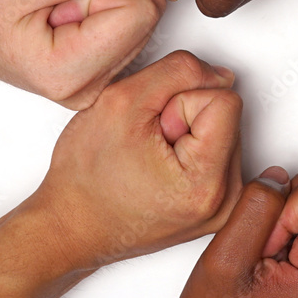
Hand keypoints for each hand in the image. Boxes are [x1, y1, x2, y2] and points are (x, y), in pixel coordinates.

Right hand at [0, 0, 164, 109]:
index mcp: (69, 73)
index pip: (141, 11)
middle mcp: (85, 90)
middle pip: (143, 17)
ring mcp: (90, 84)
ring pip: (136, 19)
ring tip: (51, 4)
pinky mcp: (92, 71)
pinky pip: (123, 25)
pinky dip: (98, 8)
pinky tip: (60, 12)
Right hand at [38, 51, 242, 266]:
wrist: (71, 225)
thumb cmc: (85, 178)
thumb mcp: (122, 100)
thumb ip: (179, 72)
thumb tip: (218, 74)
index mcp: (207, 183)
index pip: (225, 100)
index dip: (181, 102)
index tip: (153, 130)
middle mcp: (224, 201)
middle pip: (226, 116)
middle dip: (184, 119)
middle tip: (146, 146)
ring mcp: (223, 207)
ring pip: (221, 132)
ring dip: (185, 134)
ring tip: (150, 159)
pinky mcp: (216, 206)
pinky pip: (216, 153)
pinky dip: (189, 150)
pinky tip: (160, 168)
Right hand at [155, 170, 297, 297]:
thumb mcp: (225, 256)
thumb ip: (257, 206)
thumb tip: (281, 176)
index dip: (275, 213)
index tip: (263, 251)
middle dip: (284, 219)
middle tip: (264, 260)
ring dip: (287, 227)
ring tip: (269, 265)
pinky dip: (295, 236)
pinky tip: (279, 265)